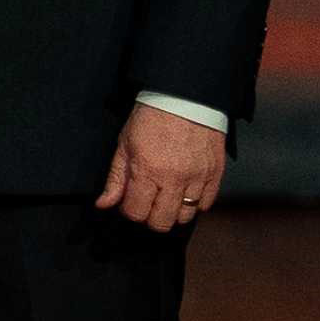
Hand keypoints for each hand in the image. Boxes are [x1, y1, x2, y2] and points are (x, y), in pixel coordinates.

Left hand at [96, 101, 225, 232]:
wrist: (185, 97)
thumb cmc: (151, 118)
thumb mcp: (124, 145)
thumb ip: (115, 179)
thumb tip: (103, 204)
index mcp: (147, 171)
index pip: (136, 213)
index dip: (130, 210)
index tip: (130, 201)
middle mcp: (174, 178)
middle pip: (162, 222)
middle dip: (150, 217)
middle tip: (148, 202)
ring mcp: (198, 177)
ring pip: (186, 217)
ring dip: (173, 212)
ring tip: (167, 196)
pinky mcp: (216, 173)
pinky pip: (207, 204)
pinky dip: (196, 203)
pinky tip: (186, 191)